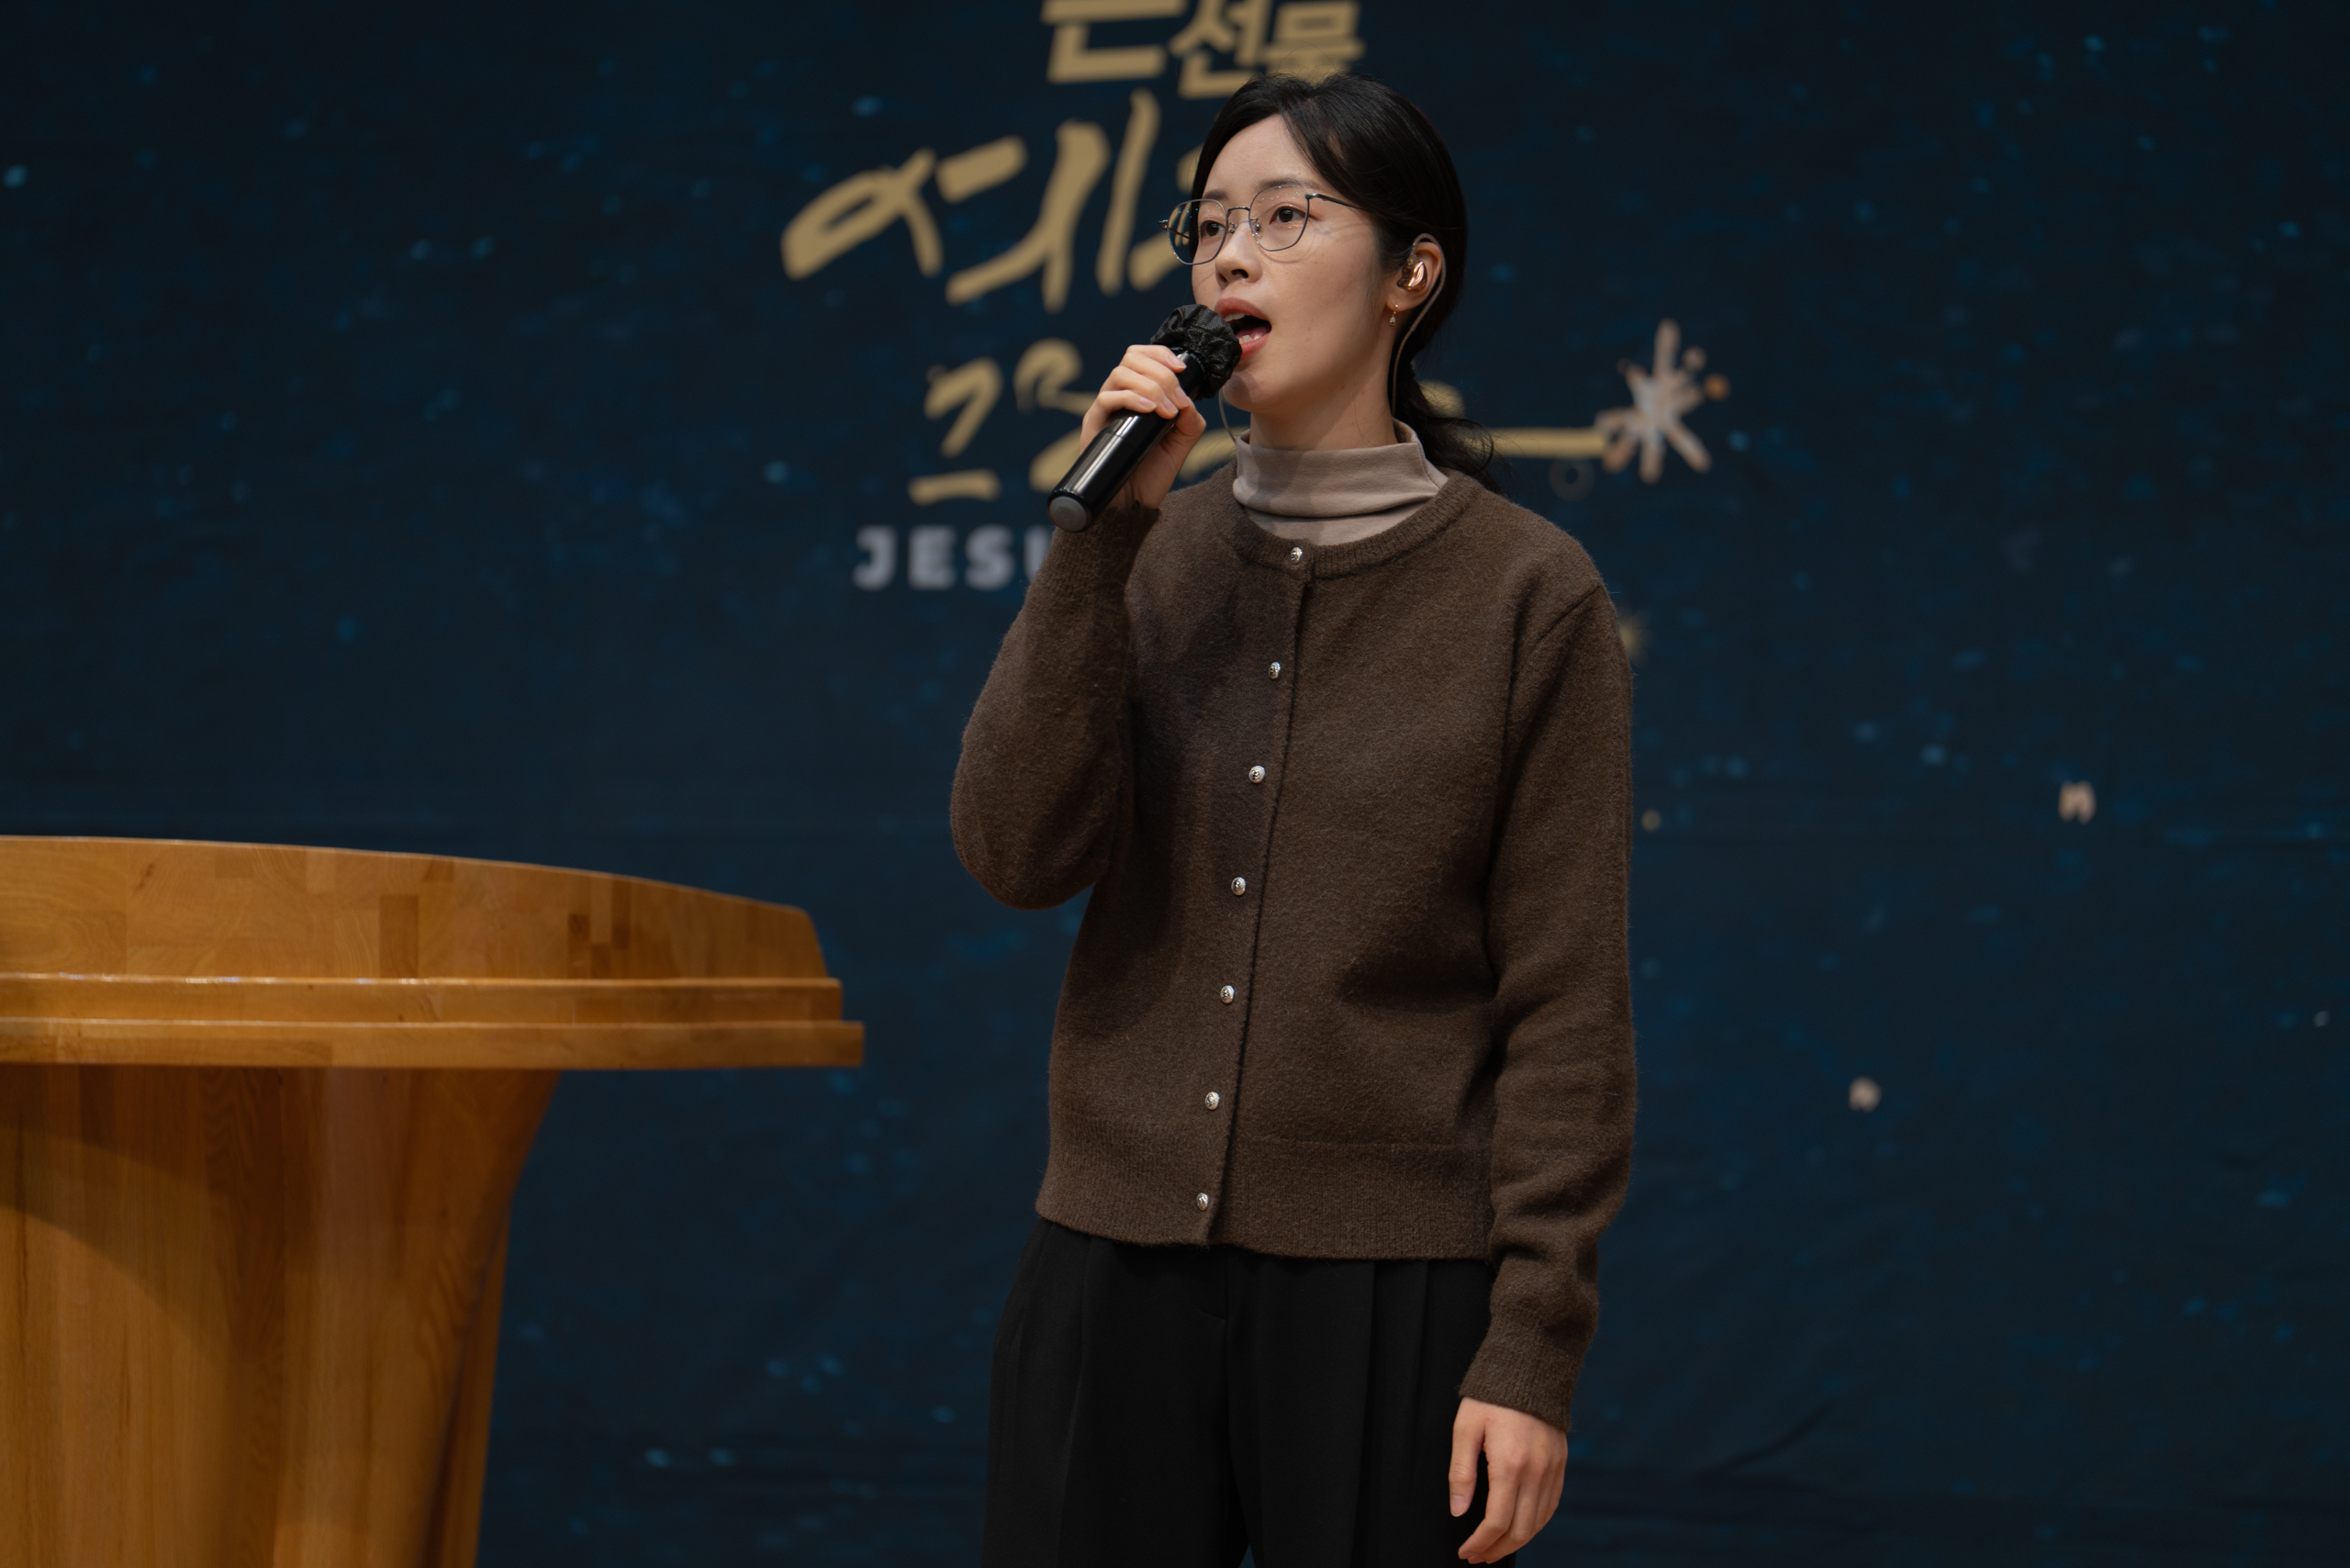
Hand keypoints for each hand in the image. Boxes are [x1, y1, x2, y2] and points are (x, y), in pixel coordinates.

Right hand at [1080, 343, 1208, 513]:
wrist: (1132, 507)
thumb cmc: (1150, 475)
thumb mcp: (1180, 446)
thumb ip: (1190, 423)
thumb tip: (1189, 402)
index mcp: (1137, 395)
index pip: (1141, 356)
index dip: (1161, 354)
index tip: (1181, 369)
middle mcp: (1118, 397)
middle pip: (1131, 358)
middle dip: (1161, 373)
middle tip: (1177, 401)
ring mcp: (1104, 410)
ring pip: (1119, 373)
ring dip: (1150, 386)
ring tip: (1166, 411)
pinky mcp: (1093, 425)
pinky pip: (1106, 398)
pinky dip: (1132, 398)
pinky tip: (1150, 411)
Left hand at [1449, 1398, 1567, 1561]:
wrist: (1530, 1367)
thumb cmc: (1492, 1396)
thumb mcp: (1465, 1428)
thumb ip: (1461, 1472)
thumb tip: (1458, 1511)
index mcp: (1509, 1464)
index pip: (1497, 1521)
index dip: (1480, 1542)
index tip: (1466, 1550)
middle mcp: (1536, 1472)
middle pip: (1520, 1529)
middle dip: (1497, 1549)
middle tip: (1478, 1556)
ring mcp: (1552, 1469)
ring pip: (1538, 1522)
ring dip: (1516, 1542)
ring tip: (1495, 1548)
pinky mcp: (1561, 1464)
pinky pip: (1551, 1505)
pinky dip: (1536, 1524)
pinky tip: (1521, 1528)